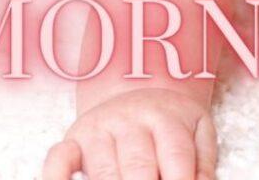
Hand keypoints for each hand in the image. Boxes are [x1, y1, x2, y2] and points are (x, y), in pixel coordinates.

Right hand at [42, 88, 217, 179]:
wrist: (136, 87)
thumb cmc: (170, 123)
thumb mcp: (197, 131)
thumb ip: (203, 162)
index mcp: (167, 117)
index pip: (176, 157)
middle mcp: (131, 119)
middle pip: (139, 167)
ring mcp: (99, 128)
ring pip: (104, 171)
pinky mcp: (72, 140)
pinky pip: (58, 159)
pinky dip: (55, 177)